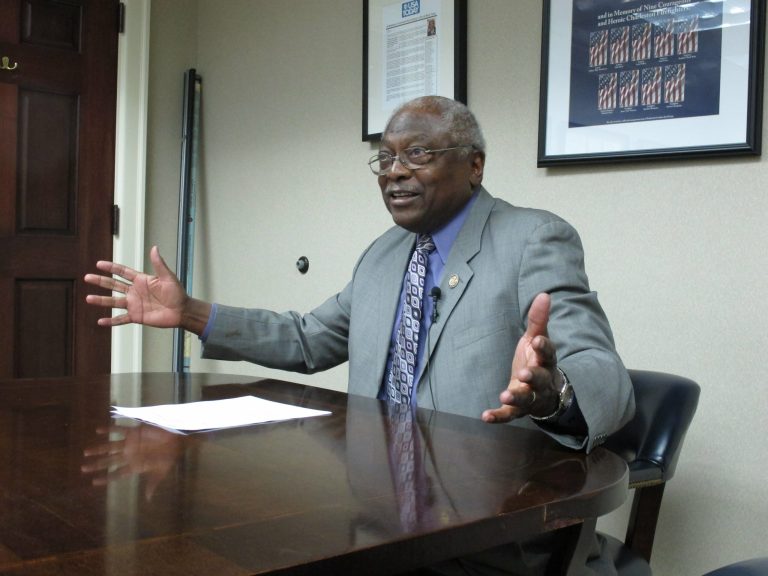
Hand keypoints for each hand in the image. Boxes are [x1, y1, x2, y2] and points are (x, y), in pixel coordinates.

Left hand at [81, 424, 183, 500]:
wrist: (177, 439)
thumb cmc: (170, 456)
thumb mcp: (162, 471)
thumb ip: (153, 483)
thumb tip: (148, 498)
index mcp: (135, 465)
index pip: (117, 473)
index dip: (106, 478)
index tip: (94, 482)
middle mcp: (129, 455)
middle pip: (109, 461)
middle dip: (97, 464)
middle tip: (83, 469)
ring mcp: (130, 443)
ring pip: (110, 447)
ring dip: (99, 449)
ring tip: (86, 452)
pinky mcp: (134, 431)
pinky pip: (119, 429)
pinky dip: (109, 429)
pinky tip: (99, 430)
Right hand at [84, 246, 205, 331]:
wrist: (182, 311)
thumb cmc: (177, 293)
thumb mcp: (168, 277)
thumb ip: (159, 264)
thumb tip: (154, 248)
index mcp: (141, 280)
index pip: (123, 272)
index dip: (111, 268)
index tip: (99, 264)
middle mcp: (135, 292)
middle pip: (114, 285)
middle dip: (101, 281)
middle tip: (87, 277)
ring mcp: (134, 304)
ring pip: (114, 301)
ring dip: (101, 300)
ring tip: (88, 298)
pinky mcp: (137, 316)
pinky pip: (121, 319)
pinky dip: (111, 321)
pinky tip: (100, 321)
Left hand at [482, 293, 561, 422]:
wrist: (546, 393)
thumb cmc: (538, 361)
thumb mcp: (536, 340)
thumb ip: (538, 320)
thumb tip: (544, 294)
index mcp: (546, 362)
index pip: (548, 354)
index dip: (543, 348)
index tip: (536, 341)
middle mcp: (542, 382)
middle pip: (540, 380)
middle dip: (533, 377)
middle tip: (524, 373)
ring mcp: (531, 397)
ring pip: (527, 400)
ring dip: (516, 397)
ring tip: (505, 395)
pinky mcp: (518, 409)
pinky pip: (509, 414)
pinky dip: (498, 416)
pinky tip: (485, 416)